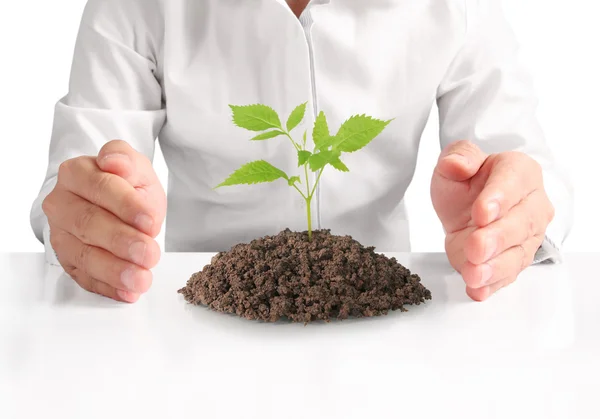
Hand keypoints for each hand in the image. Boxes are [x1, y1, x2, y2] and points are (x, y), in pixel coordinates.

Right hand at [42, 140, 166, 302]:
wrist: (115, 203)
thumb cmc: (126, 185)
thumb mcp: (136, 169)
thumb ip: (128, 162)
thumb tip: (113, 162)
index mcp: (77, 173)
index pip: (101, 187)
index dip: (126, 206)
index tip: (150, 221)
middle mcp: (61, 203)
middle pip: (89, 223)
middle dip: (122, 242)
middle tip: (150, 254)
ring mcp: (61, 234)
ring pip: (83, 254)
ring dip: (115, 270)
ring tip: (142, 279)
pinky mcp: (67, 260)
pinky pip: (84, 277)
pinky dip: (107, 286)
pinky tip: (127, 292)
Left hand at [431, 140, 554, 300]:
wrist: (468, 208)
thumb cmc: (469, 183)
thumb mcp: (457, 161)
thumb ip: (458, 158)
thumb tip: (457, 164)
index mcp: (520, 172)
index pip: (514, 182)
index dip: (498, 198)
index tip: (481, 212)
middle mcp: (532, 204)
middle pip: (520, 223)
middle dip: (496, 238)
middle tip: (475, 247)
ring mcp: (527, 236)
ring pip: (517, 254)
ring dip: (495, 267)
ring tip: (474, 274)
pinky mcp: (514, 260)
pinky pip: (507, 275)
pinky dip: (492, 284)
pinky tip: (477, 289)